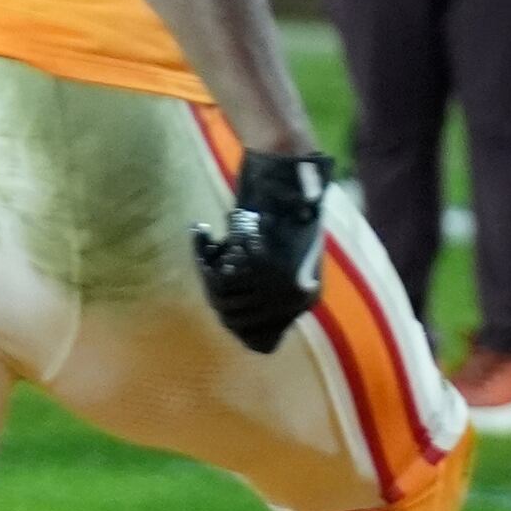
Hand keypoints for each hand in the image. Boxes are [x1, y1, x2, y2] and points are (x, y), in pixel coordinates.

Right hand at [191, 148, 332, 353]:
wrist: (287, 170)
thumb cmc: (278, 206)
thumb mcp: (279, 254)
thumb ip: (261, 287)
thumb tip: (231, 321)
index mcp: (307, 298)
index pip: (260, 341)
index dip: (234, 322)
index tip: (222, 292)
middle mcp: (297, 300)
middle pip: (235, 322)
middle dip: (214, 292)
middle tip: (209, 262)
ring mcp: (281, 287)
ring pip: (222, 302)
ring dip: (207, 272)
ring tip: (208, 245)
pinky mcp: (261, 269)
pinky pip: (216, 279)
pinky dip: (204, 254)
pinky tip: (205, 234)